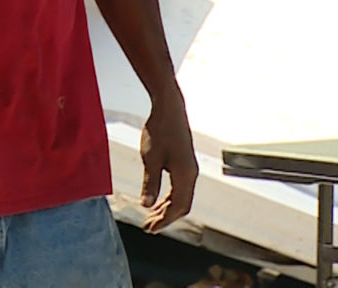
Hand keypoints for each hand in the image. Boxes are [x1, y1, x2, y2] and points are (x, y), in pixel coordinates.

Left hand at [139, 96, 195, 231]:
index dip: (164, 220)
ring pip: (181, 197)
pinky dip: (169, 198)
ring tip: (150, 216)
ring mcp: (190, 169)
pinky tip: (157, 200)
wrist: (169, 109)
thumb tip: (146, 205)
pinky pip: (180, 188)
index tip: (149, 228)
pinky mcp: (185, 163)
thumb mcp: (150, 158)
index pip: (178, 207)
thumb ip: (150, 183)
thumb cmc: (159, 131)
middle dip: (166, 218)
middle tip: (148, 226)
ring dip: (167, 208)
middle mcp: (191, 174)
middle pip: (182, 205)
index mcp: (185, 175)